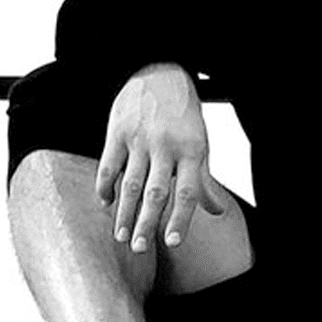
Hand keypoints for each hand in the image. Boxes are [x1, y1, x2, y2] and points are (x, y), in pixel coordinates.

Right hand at [95, 63, 224, 252]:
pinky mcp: (117, 131)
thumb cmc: (184, 116)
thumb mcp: (200, 143)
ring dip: (124, 213)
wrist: (159, 72)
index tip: (172, 243)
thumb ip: (204, 179)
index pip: (187, 191)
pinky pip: (109, 166)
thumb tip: (217, 212)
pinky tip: (105, 204)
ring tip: (121, 237)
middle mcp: (167, 146)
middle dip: (147, 224)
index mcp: (192, 150)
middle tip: (139, 249)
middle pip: (156, 192)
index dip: (180, 218)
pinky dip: (105, 188)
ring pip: (131, 183)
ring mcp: (140, 139)